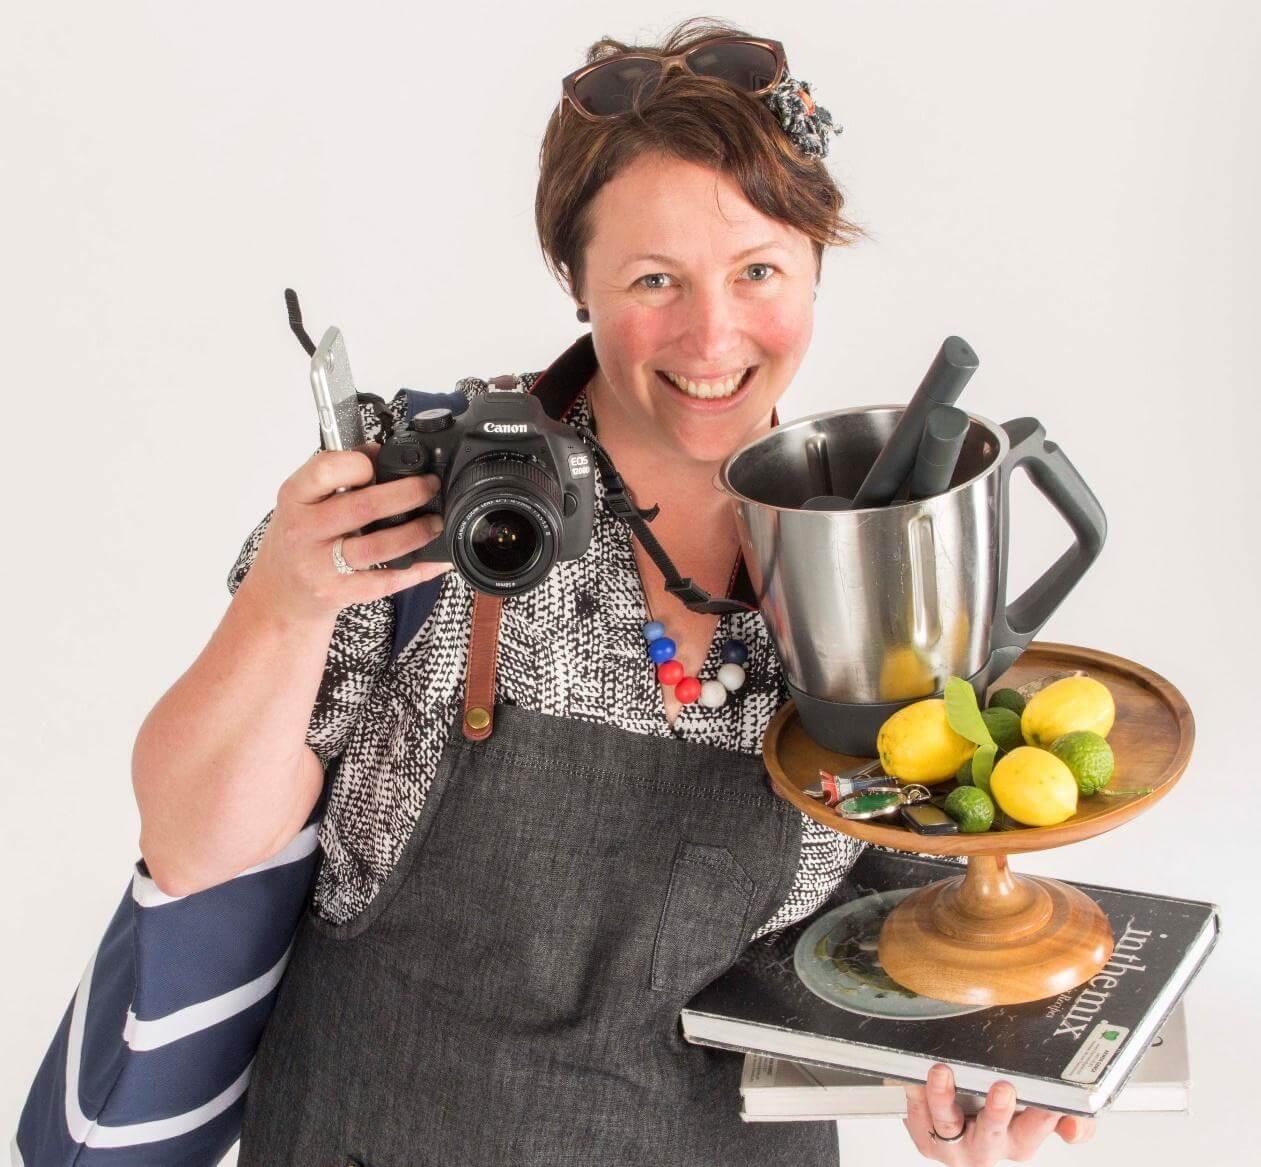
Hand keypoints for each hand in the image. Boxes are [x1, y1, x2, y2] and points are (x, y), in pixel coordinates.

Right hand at [244, 442, 451, 623]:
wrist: (278, 594)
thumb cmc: (297, 539)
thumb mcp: (304, 501)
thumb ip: (337, 474)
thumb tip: (379, 451)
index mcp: (295, 498)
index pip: (326, 470)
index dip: (360, 463)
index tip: (382, 463)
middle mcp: (303, 531)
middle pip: (363, 507)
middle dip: (407, 494)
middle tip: (429, 487)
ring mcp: (319, 566)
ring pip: (378, 547)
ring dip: (416, 532)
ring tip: (436, 522)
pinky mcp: (338, 593)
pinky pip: (385, 581)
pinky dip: (417, 569)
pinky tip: (435, 560)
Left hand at [903, 1064, 1094, 1162]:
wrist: (956, 1113)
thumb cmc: (997, 1110)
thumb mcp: (1037, 1111)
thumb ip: (1069, 1118)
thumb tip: (1072, 1128)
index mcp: (1021, 1140)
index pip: (1039, 1128)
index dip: (1046, 1117)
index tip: (1050, 1100)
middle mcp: (989, 1147)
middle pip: (995, 1133)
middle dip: (999, 1113)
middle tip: (1003, 1089)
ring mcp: (955, 1146)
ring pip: (948, 1126)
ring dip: (944, 1099)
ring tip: (942, 1073)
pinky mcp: (926, 1138)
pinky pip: (917, 1119)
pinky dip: (915, 1097)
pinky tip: (913, 1079)